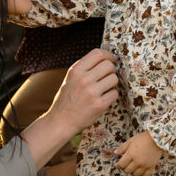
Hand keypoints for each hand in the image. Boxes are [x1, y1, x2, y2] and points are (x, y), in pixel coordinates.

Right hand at [22, 50, 117, 168]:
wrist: (61, 121)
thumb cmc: (66, 99)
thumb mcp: (70, 78)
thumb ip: (84, 67)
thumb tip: (104, 57)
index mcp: (76, 70)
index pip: (98, 53)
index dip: (108, 55)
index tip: (111, 59)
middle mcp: (84, 79)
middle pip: (109, 65)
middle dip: (111, 70)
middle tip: (108, 76)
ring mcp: (92, 92)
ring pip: (114, 78)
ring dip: (112, 83)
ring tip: (104, 88)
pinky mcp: (99, 105)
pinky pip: (115, 93)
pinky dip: (111, 95)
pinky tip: (104, 98)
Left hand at [114, 131, 162, 175]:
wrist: (157, 138)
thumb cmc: (142, 138)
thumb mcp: (131, 140)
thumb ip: (122, 148)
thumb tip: (115, 153)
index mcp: (131, 154)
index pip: (121, 165)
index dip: (118, 165)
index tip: (117, 165)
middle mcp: (137, 161)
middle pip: (127, 171)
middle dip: (124, 168)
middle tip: (125, 165)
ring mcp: (145, 165)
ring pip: (135, 174)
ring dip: (132, 172)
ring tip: (132, 167)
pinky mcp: (151, 167)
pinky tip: (139, 173)